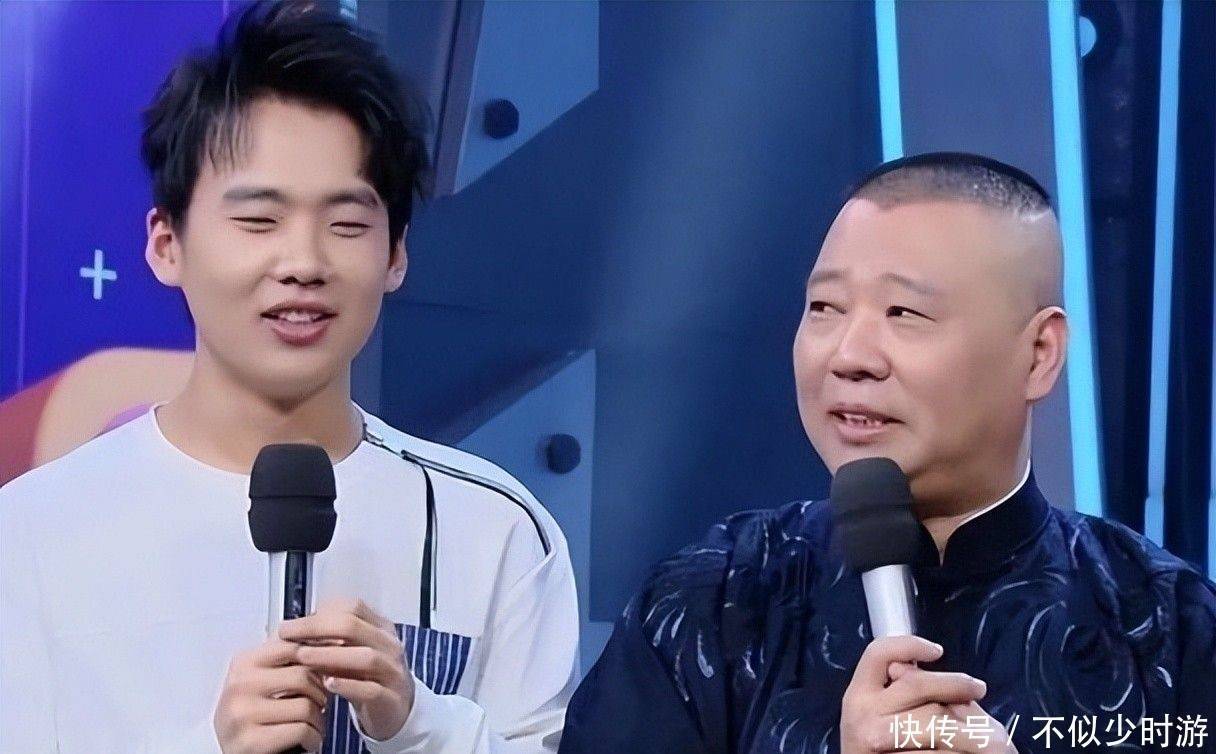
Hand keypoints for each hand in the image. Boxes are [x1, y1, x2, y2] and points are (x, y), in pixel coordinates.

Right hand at [214, 637, 327, 753]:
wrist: (234, 752)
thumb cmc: (253, 715)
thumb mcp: (261, 681)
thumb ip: (284, 660)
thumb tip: (328, 641)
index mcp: (243, 663)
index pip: (293, 647)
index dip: (317, 660)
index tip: (324, 673)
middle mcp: (238, 685)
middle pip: (303, 675)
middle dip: (321, 693)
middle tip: (321, 704)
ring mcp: (241, 714)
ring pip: (305, 706)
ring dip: (319, 719)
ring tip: (314, 724)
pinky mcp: (250, 741)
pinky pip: (301, 731)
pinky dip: (314, 738)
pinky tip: (309, 740)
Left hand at [280, 597, 414, 741]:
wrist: (396, 711)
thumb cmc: (368, 678)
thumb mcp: (351, 654)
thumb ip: (330, 641)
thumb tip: (295, 629)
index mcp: (380, 628)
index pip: (352, 608)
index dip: (319, 613)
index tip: (291, 625)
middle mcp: (389, 646)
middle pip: (354, 627)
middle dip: (317, 629)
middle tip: (288, 635)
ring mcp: (393, 672)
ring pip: (366, 657)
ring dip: (330, 655)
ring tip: (302, 656)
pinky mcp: (391, 699)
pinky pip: (371, 690)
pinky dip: (348, 685)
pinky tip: (327, 683)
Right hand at [840, 635, 1004, 752]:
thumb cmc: (900, 749)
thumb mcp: (896, 716)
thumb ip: (914, 695)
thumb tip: (922, 671)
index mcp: (858, 696)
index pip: (877, 655)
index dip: (907, 645)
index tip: (937, 650)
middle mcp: (862, 718)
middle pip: (916, 686)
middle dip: (955, 684)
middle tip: (979, 689)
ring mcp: (875, 746)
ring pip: (936, 722)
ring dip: (971, 727)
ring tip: (990, 736)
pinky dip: (960, 753)